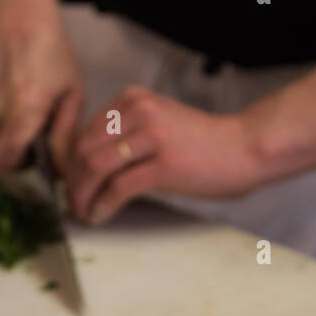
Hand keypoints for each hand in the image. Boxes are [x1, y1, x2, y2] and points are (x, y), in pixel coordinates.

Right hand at [0, 0, 84, 170]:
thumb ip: (66, 134)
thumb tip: (64, 171)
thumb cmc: (50, 48)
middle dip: (24, 152)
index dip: (28, 168)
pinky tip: (12, 92)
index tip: (43, 160)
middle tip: (42, 131)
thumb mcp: (72, 90)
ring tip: (29, 105)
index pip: (12, 162)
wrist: (11, 10)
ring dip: (13, 133)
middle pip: (5, 155)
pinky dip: (1, 118)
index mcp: (25, 108)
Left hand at [66, 87, 262, 224]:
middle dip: (73, 181)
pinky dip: (102, 206)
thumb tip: (90, 164)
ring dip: (82, 195)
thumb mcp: (158, 123)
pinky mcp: (163, 165)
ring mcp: (151, 136)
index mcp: (133, 99)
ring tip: (83, 213)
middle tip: (73, 203)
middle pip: (85, 149)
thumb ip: (127, 134)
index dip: (72, 162)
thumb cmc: (203, 143)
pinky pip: (118, 188)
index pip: (86, 131)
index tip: (71, 183)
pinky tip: (99, 216)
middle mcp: (139, 111)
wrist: (244, 148)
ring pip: (96, 168)